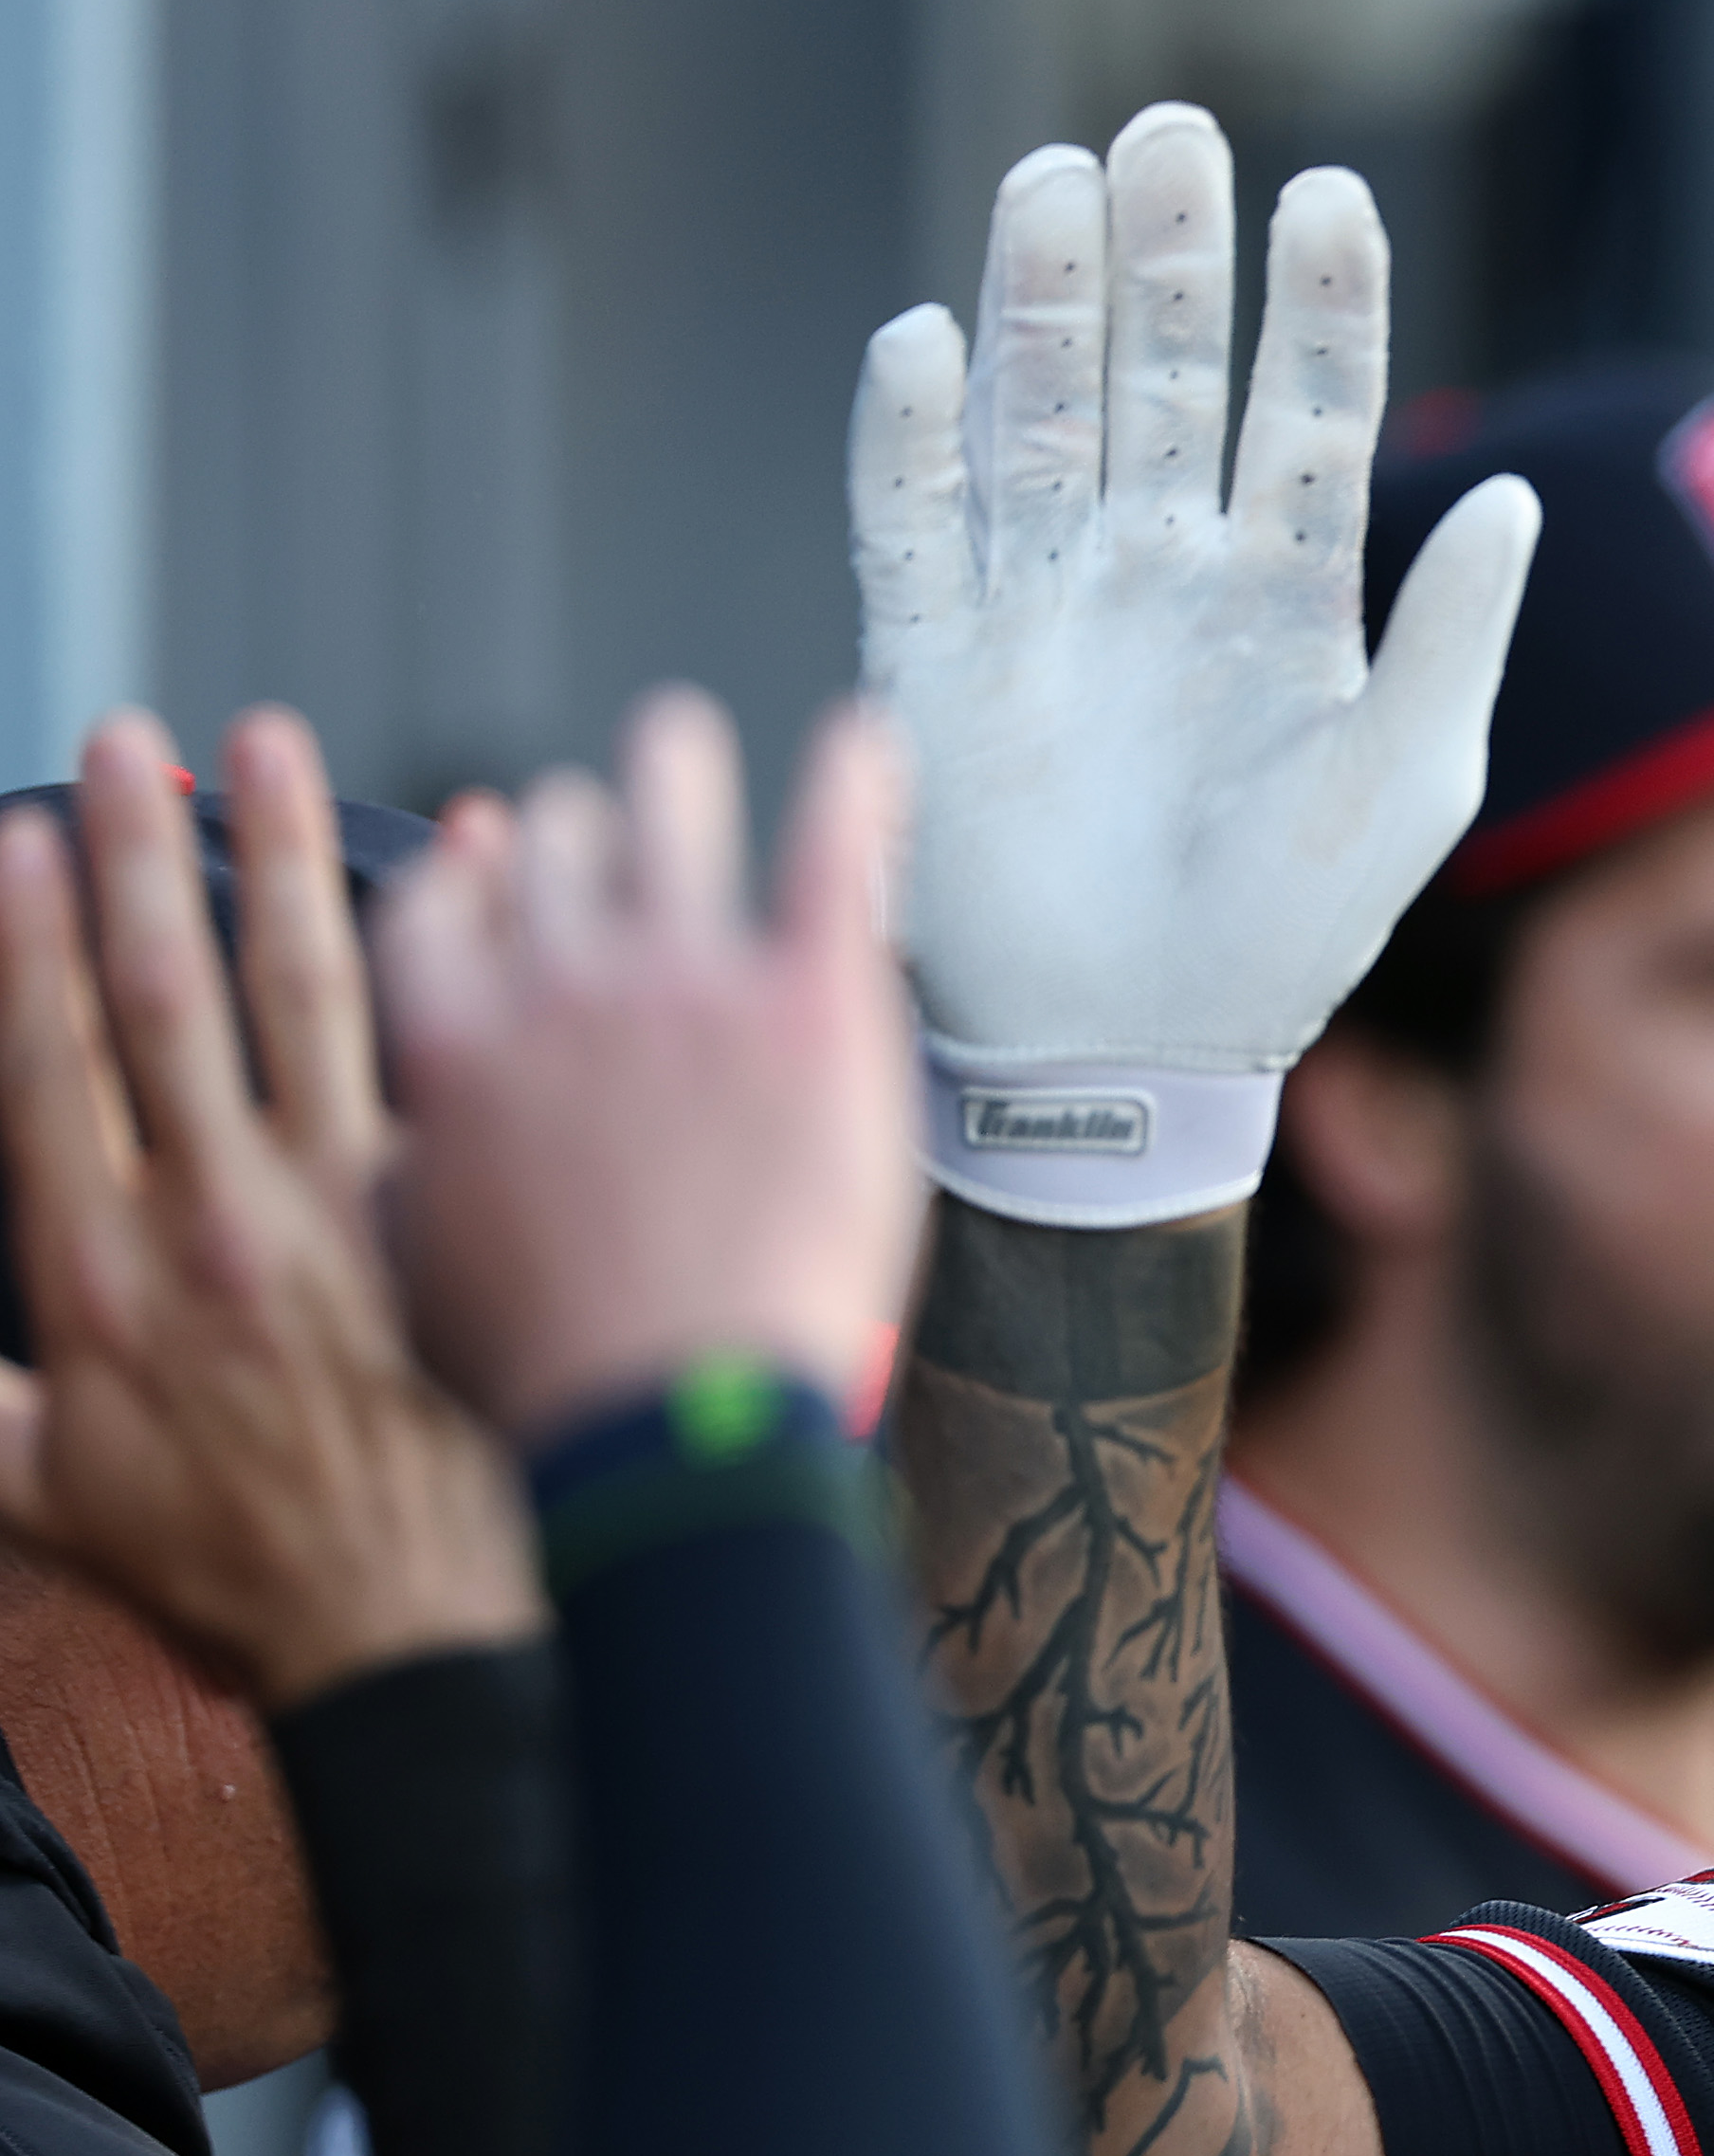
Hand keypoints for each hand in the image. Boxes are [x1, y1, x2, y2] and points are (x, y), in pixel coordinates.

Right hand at [0, 712, 538, 1705]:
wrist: (413, 1631)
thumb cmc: (239, 1570)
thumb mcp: (46, 1495)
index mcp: (99, 1270)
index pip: (47, 1062)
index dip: (26, 941)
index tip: (22, 835)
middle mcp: (215, 1218)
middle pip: (164, 994)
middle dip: (138, 853)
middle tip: (136, 742)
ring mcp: (347, 1211)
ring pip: (311, 994)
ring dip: (285, 858)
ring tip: (265, 750)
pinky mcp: (460, 1221)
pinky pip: (457, 1049)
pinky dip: (467, 941)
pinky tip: (473, 855)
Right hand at [374, 692, 924, 1445]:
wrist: (675, 1416)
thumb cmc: (559, 1379)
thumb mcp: (424, 1275)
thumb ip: (417, 1180)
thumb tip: (408, 1159)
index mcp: (454, 1048)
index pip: (438, 909)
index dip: (466, 879)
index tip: (483, 861)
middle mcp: (558, 987)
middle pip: (553, 849)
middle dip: (575, 835)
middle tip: (602, 833)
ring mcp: (688, 980)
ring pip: (669, 811)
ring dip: (673, 769)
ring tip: (681, 745)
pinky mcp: (815, 997)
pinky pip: (830, 846)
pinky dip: (848, 778)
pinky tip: (862, 740)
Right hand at [852, 104, 1535, 1227]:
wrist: (1134, 1051)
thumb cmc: (1285, 934)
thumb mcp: (1407, 783)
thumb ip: (1454, 635)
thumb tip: (1520, 497)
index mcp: (1287, 590)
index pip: (1312, 412)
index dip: (1319, 305)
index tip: (1326, 194)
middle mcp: (1162, 568)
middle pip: (1167, 374)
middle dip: (1170, 257)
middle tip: (1170, 136)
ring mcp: (1046, 597)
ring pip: (1041, 409)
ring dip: (1043, 300)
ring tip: (1057, 184)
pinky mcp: (932, 650)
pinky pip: (912, 517)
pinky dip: (914, 434)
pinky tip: (926, 344)